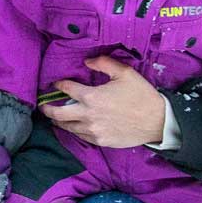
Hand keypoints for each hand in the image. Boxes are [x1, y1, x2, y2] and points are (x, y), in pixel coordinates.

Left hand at [40, 55, 165, 146]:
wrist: (157, 121)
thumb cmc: (141, 95)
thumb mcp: (124, 73)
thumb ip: (104, 63)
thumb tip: (87, 61)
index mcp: (92, 97)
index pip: (67, 89)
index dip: (59, 84)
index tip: (56, 83)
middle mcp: (88, 115)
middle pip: (58, 114)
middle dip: (48, 109)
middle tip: (43, 106)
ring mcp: (93, 130)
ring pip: (67, 127)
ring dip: (59, 121)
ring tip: (55, 117)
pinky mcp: (100, 141)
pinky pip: (80, 136)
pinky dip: (74, 130)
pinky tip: (74, 126)